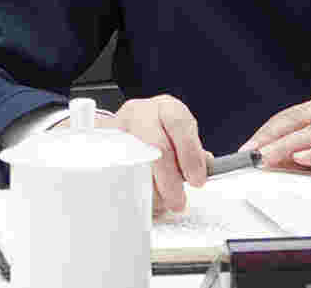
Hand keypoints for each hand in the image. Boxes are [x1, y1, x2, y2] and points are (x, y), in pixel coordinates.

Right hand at [98, 95, 206, 214]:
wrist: (126, 126)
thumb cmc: (158, 131)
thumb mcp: (179, 134)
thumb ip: (192, 150)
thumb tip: (205, 167)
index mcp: (167, 108)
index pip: (180, 124)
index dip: (190, 154)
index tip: (197, 180)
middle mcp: (143, 112)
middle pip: (157, 146)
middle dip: (170, 179)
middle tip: (177, 200)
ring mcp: (120, 126)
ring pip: (135, 162)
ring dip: (151, 189)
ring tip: (161, 202)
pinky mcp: (104, 145)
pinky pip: (117, 171)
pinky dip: (131, 189)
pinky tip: (141, 196)